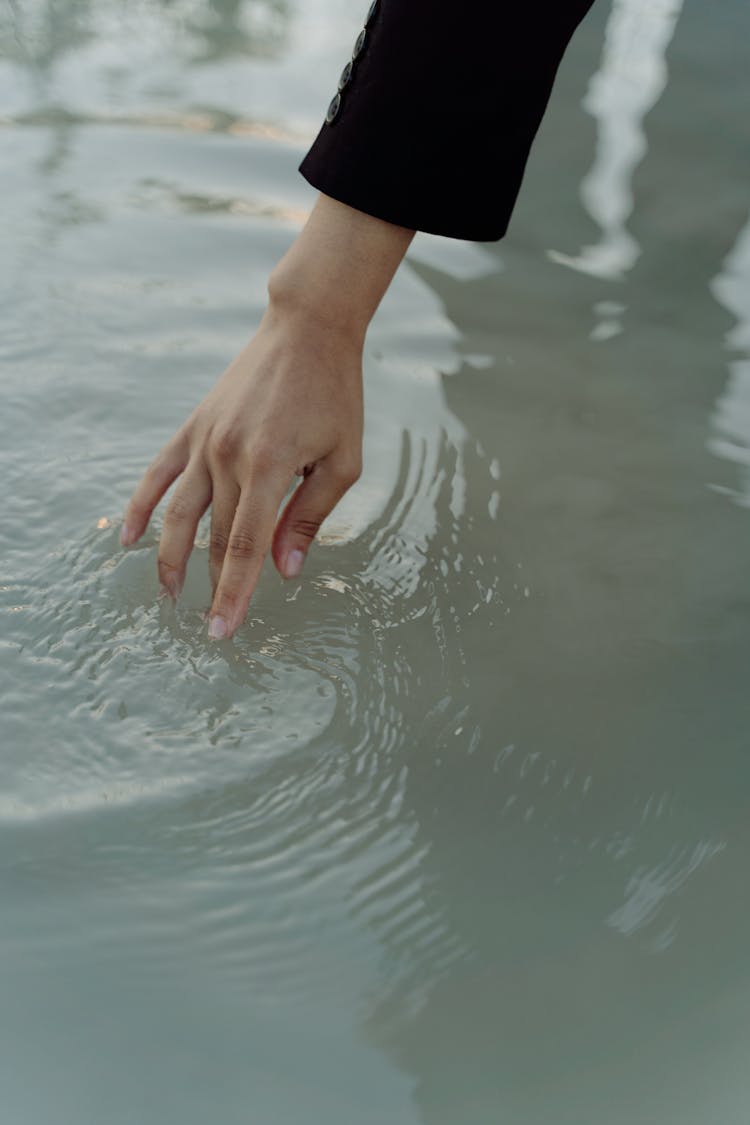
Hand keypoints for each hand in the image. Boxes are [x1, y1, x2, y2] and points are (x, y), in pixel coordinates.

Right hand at [120, 194, 413, 637]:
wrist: (307, 329)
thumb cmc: (335, 395)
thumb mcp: (342, 460)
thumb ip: (310, 515)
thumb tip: (285, 570)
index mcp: (271, 466)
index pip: (246, 547)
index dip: (235, 594)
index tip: (224, 631)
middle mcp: (228, 456)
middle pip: (216, 538)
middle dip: (215, 586)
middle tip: (215, 625)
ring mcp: (204, 441)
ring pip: (179, 514)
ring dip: (170, 559)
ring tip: (171, 595)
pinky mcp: (193, 427)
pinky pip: (158, 474)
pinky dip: (140, 507)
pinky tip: (128, 539)